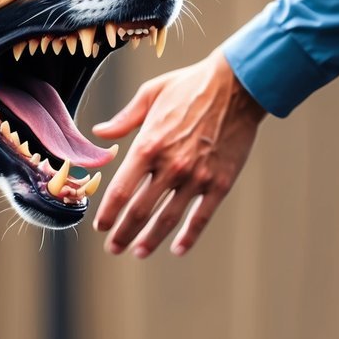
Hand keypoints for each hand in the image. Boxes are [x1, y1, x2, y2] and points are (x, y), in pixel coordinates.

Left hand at [91, 50, 265, 257]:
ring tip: (138, 252)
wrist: (238, 86)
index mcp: (148, 146)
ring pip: (167, 219)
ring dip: (149, 240)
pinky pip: (201, 217)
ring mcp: (196, 178)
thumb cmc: (192, 86)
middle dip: (122, 234)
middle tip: (113, 248)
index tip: (101, 225)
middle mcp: (169, 167)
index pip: (120, 191)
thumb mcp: (151, 94)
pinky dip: (188, 237)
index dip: (108, 213)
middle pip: (139, 212)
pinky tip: (177, 248)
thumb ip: (124, 119)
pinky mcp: (220, 183)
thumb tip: (99, 133)